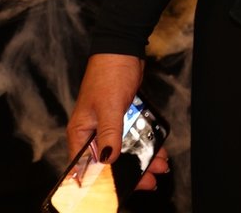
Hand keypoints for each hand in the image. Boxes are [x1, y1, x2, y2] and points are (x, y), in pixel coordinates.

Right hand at [67, 54, 169, 191]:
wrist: (123, 49)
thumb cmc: (109, 74)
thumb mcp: (109, 106)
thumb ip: (109, 134)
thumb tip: (109, 160)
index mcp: (81, 132)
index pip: (86, 166)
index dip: (101, 181)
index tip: (120, 190)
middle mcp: (92, 132)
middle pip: (108, 162)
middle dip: (129, 173)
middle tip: (149, 181)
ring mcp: (108, 126)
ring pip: (124, 151)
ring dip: (141, 160)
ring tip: (159, 167)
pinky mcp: (122, 118)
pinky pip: (133, 138)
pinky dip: (145, 145)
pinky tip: (158, 152)